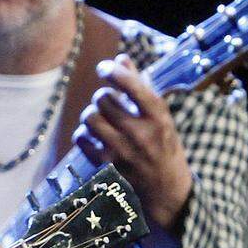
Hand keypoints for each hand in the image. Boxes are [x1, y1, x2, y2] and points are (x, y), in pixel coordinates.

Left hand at [74, 53, 192, 230]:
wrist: (166, 188)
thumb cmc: (163, 144)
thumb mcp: (159, 116)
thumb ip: (139, 86)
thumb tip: (121, 58)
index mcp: (157, 116)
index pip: (132, 85)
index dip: (113, 71)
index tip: (104, 67)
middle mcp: (140, 132)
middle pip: (103, 99)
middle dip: (102, 96)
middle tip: (109, 103)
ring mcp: (122, 150)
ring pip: (89, 117)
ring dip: (91, 114)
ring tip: (100, 118)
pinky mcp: (107, 165)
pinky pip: (81, 138)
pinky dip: (84, 134)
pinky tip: (94, 136)